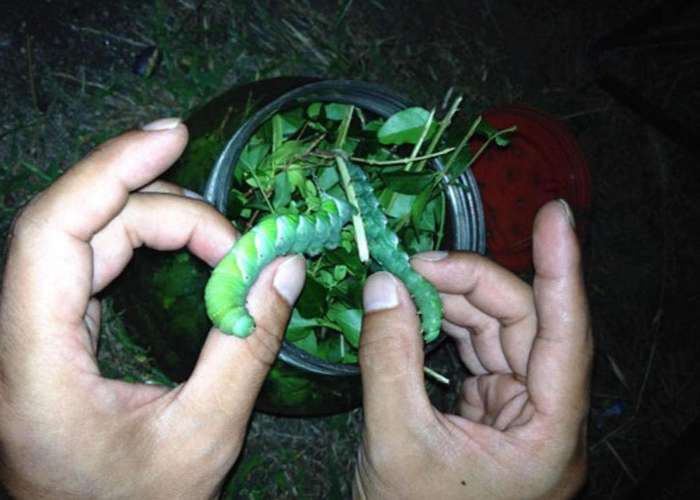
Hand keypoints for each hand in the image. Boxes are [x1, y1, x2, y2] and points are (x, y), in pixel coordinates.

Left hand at [0, 118, 305, 498]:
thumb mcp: (206, 437)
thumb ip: (248, 347)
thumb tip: (285, 267)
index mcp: (34, 365)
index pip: (52, 233)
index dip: (109, 171)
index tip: (174, 139)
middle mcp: (18, 338)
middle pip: (76, 226)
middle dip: (157, 204)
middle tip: (234, 228)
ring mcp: (32, 334)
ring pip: (83, 238)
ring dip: (153, 220)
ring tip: (220, 233)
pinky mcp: (56, 335)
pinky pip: (91, 262)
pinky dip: (139, 240)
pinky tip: (181, 238)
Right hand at [354, 200, 590, 499]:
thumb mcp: (395, 441)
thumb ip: (389, 358)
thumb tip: (383, 285)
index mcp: (547, 433)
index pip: (566, 334)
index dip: (561, 268)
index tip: (554, 215)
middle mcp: (543, 417)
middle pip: (524, 325)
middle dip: (472, 284)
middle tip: (415, 262)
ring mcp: (517, 413)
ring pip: (497, 334)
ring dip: (454, 303)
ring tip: (405, 282)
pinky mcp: (490, 412)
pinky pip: (476, 353)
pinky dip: (445, 328)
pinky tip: (415, 311)